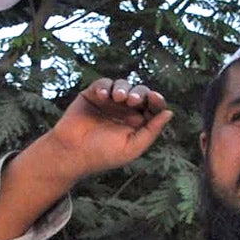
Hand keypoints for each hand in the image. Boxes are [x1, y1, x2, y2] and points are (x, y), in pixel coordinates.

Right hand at [19, 78, 172, 193]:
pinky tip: (104, 96)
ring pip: (123, 85)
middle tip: (132, 101)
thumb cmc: (102, 155)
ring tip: (119, 97)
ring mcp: (108, 102)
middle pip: (140, 92)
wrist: (70, 154)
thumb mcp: (132, 147)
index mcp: (138, 122)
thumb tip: (169, 112)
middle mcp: (125, 110)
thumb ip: (152, 130)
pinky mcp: (92, 96)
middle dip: (139, 93)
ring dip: (123, 88)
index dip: (157, 100)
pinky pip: (103, 84)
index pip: (153, 106)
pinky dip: (105, 86)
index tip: (154, 98)